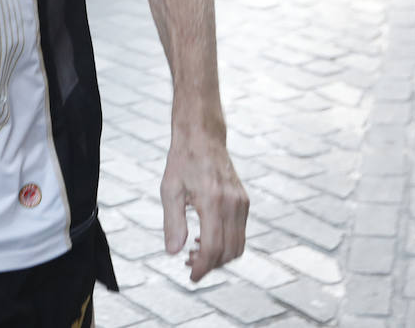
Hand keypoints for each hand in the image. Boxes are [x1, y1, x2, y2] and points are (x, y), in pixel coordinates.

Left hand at [161, 131, 248, 280]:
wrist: (202, 137)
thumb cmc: (182, 161)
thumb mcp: (169, 190)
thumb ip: (173, 223)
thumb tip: (173, 252)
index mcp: (213, 201)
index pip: (214, 247)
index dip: (203, 266)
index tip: (191, 276)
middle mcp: (233, 204)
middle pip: (229, 251)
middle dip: (211, 264)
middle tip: (189, 263)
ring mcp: (242, 203)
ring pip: (238, 245)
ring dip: (220, 257)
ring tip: (195, 253)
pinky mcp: (244, 201)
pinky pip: (240, 232)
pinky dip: (226, 243)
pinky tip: (205, 238)